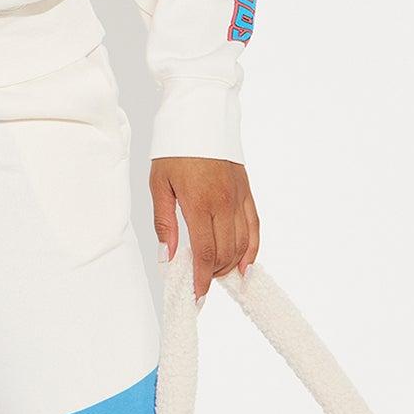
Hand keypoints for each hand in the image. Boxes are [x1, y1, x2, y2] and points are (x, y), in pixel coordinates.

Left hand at [151, 156, 259, 299]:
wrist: (200, 116)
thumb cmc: (174, 148)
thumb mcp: (159, 184)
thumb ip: (164, 222)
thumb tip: (167, 256)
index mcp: (200, 202)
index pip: (204, 252)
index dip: (201, 279)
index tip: (196, 297)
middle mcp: (224, 203)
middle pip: (225, 253)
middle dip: (212, 275)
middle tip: (199, 284)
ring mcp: (239, 198)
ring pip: (242, 244)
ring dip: (230, 265)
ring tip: (215, 274)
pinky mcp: (247, 192)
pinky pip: (255, 227)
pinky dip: (252, 249)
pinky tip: (244, 265)